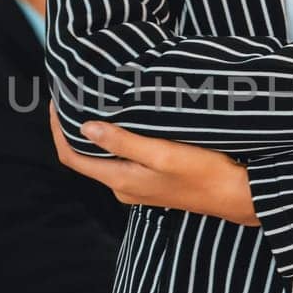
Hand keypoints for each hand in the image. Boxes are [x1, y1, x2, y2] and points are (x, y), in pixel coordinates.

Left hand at [48, 104, 258, 225]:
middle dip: (74, 128)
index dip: (57, 130)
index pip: (72, 157)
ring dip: (96, 134)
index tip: (56, 102)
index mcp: (120, 181)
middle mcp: (124, 187)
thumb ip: (122, 142)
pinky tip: (126, 122)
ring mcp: (138, 187)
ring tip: (97, 103)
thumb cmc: (203, 173)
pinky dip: (116, 140)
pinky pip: (123, 160)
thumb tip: (85, 128)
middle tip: (74, 96)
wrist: (237, 196)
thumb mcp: (161, 154)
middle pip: (85, 157)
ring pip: (104, 158)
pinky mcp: (153, 183)